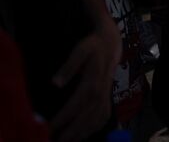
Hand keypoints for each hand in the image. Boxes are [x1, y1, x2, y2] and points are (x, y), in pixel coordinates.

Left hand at [50, 25, 120, 141]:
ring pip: (96, 118)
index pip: (77, 104)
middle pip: (87, 116)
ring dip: (83, 132)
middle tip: (56, 141)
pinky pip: (104, 116)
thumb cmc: (92, 47)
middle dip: (72, 131)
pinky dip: (95, 127)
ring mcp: (106, 95)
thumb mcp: (80, 50)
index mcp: (93, 81)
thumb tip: (55, 83)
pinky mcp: (108, 97)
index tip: (49, 127)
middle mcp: (102, 91)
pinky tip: (84, 134)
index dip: (63, 117)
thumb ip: (68, 66)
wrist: (111, 44)